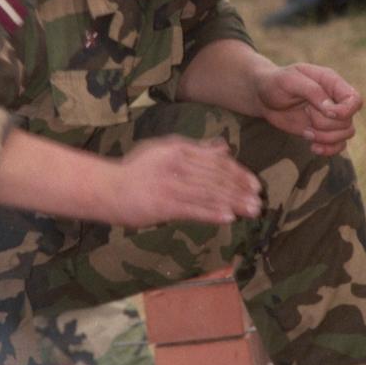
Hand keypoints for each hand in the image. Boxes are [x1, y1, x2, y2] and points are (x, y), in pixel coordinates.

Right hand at [113, 137, 261, 225]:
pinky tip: (228, 218)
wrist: (106, 188)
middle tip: (258, 201)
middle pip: (216, 177)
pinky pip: (192, 209)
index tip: (254, 184)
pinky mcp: (162, 204)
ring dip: (233, 202)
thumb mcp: (164, 150)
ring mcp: (169, 184)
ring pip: (208, 193)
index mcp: (178, 148)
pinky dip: (212, 213)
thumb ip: (196, 148)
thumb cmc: (136, 171)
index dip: (238, 172)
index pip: (216, 160)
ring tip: (251, 211)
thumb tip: (224, 146)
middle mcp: (176, 163)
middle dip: (240, 190)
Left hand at [254, 62, 362, 155]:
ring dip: (326, 138)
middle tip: (306, 116)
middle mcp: (335, 100)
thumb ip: (312, 91)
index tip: (327, 113)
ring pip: (346, 134)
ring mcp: (330, 117)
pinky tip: (313, 147)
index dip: (346, 111)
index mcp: (331, 83)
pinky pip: (339, 145)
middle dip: (326, 125)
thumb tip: (331, 108)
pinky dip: (328, 150)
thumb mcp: (290, 80)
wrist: (263, 96)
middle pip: (348, 121)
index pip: (355, 99)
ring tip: (306, 133)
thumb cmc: (275, 83)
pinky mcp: (322, 130)